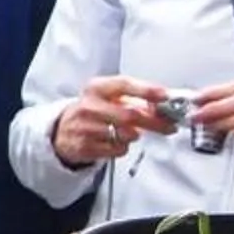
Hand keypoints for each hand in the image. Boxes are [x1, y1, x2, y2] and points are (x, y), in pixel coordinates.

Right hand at [49, 74, 168, 167]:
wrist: (64, 130)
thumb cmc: (93, 110)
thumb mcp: (109, 97)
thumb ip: (135, 98)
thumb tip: (164, 105)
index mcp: (96, 88)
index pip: (124, 85)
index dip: (146, 90)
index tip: (164, 95)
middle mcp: (89, 106)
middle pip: (130, 114)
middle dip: (154, 122)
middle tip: (169, 126)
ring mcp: (85, 127)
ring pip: (126, 134)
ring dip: (135, 135)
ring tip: (129, 132)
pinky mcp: (85, 146)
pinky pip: (118, 149)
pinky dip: (123, 147)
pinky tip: (115, 141)